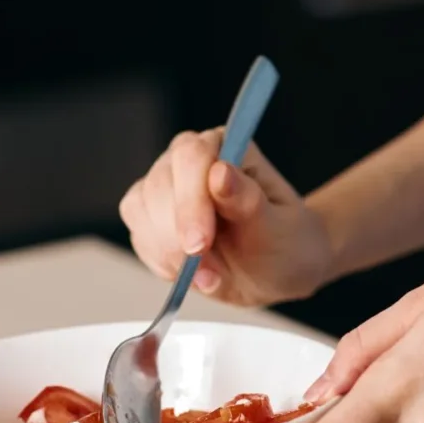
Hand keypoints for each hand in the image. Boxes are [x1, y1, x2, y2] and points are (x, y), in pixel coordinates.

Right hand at [118, 128, 333, 307]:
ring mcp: (166, 186)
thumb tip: (220, 172)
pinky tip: (193, 274)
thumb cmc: (284, 243)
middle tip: (205, 271)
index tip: (200, 244)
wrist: (276, 271)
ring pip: (140, 209)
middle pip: (159, 184)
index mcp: (227, 146)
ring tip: (209, 276)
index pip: (192, 156)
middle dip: (177, 233)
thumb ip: (248, 201)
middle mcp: (190, 159)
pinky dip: (162, 262)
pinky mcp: (151, 216)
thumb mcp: (278, 229)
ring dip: (169, 252)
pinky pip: (139, 236)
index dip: (191, 200)